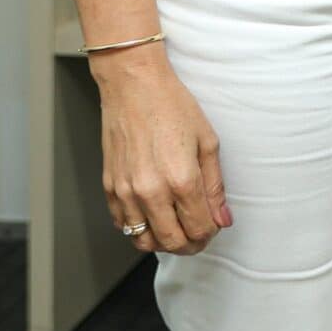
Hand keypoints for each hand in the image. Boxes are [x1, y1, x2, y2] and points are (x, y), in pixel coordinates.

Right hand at [93, 48, 230, 254]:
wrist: (134, 86)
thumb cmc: (172, 106)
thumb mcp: (207, 141)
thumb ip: (215, 186)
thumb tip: (222, 219)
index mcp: (181, 180)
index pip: (199, 229)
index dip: (210, 233)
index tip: (214, 225)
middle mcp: (151, 191)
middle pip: (172, 242)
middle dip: (190, 244)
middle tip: (198, 233)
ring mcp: (126, 192)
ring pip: (143, 241)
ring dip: (163, 241)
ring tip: (176, 227)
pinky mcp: (109, 187)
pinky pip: (123, 224)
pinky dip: (140, 228)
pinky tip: (153, 214)